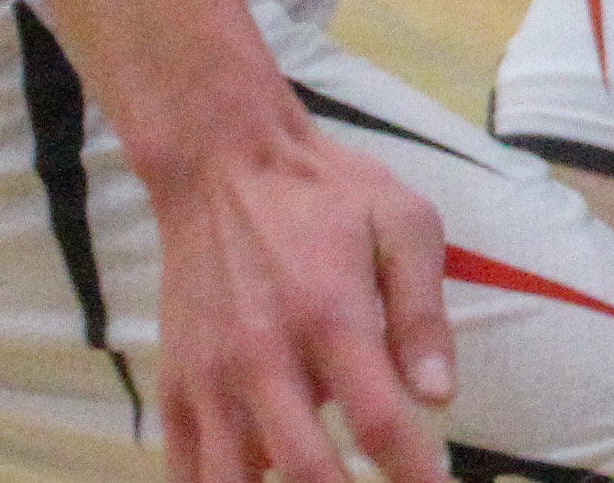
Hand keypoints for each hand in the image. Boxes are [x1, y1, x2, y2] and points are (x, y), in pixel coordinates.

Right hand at [148, 112, 454, 482]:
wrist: (220, 162)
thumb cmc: (321, 192)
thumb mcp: (400, 222)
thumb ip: (423, 311)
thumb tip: (438, 396)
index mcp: (330, 315)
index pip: (379, 423)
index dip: (413, 475)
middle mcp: (264, 356)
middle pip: (306, 471)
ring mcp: (211, 376)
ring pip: (233, 481)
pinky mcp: (175, 383)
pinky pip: (187, 467)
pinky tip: (255, 481)